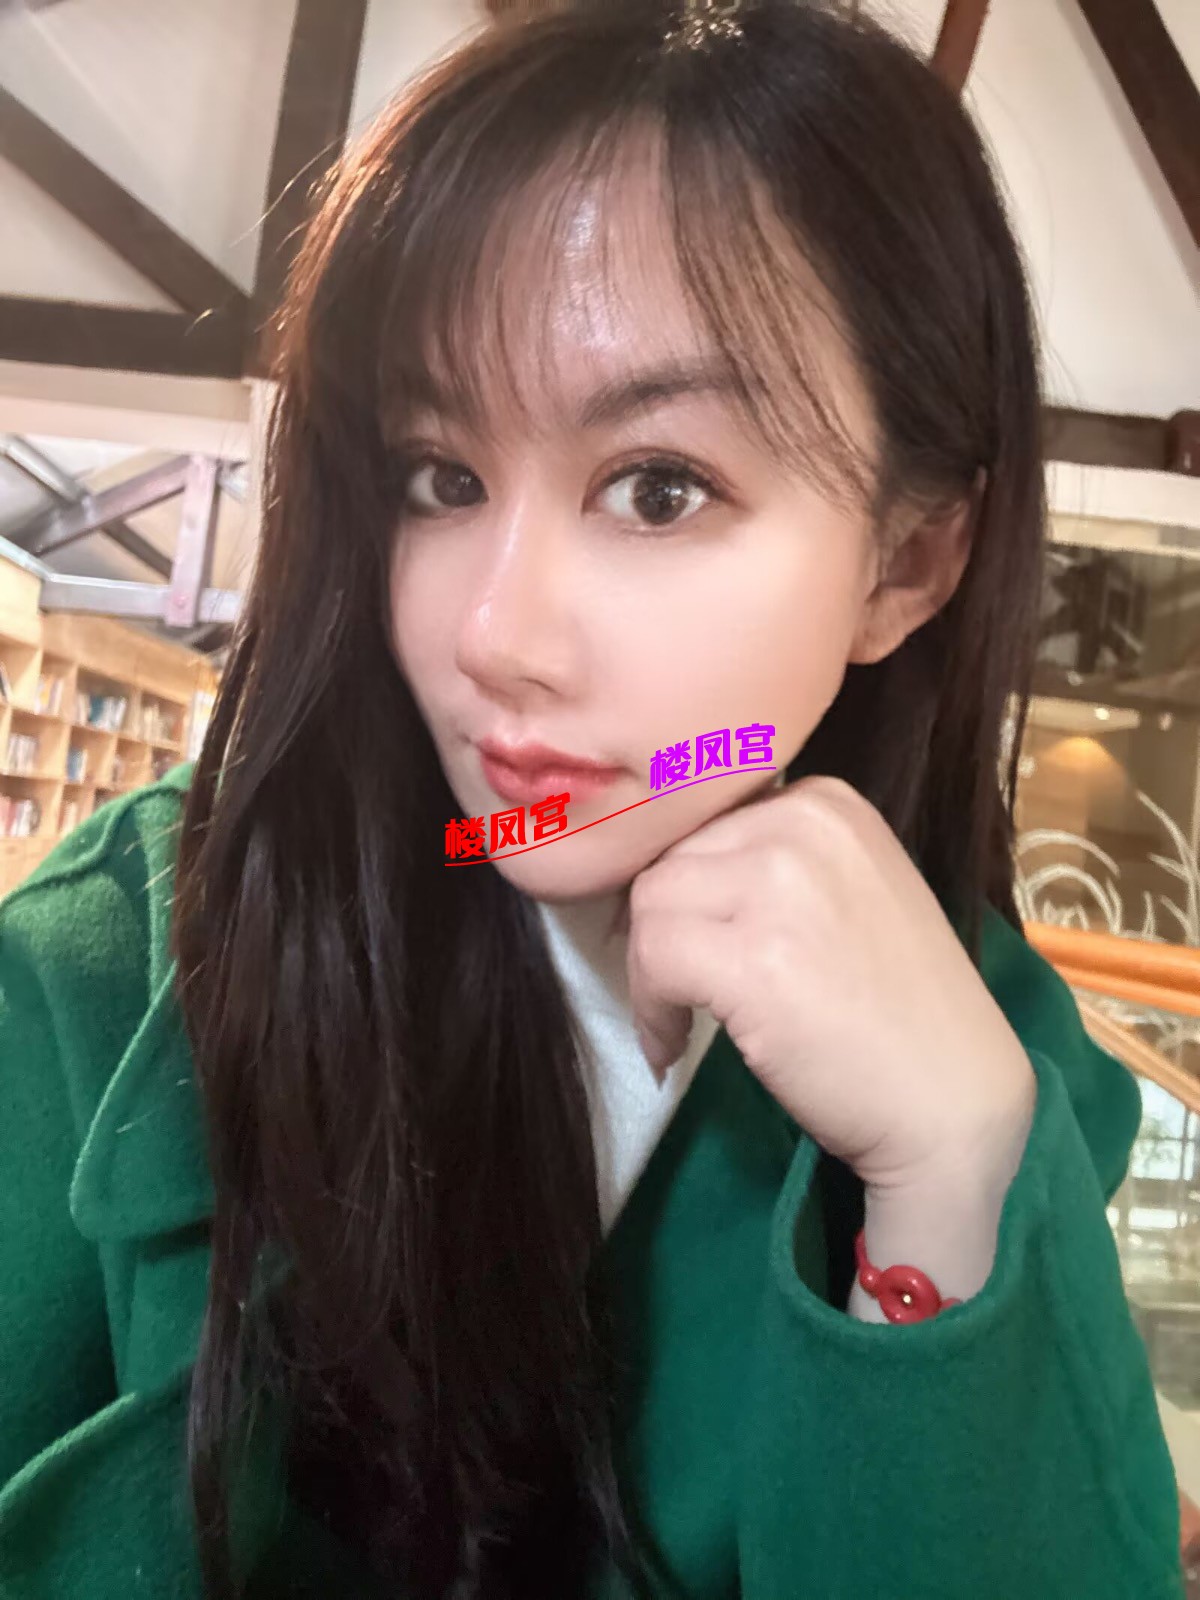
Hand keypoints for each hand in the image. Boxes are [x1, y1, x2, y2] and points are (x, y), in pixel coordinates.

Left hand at [625, 775, 1035, 1199]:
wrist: (954, 1097)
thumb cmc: (899, 1009)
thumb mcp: (846, 892)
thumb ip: (769, 865)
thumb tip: (666, 874)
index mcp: (826, 803)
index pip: (703, 822)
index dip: (682, 890)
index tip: (688, 941)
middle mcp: (804, 825)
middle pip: (669, 859)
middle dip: (659, 929)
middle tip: (675, 991)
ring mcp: (780, 884)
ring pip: (650, 905)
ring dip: (649, 971)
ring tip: (677, 1021)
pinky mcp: (755, 955)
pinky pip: (655, 960)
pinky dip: (650, 1010)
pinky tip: (672, 1046)